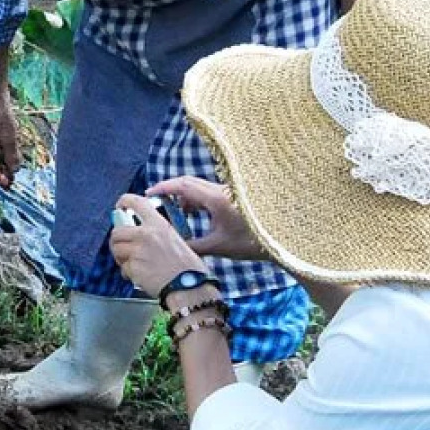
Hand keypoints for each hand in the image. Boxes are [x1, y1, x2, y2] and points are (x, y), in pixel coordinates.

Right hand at [0, 98, 21, 187]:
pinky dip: (0, 150)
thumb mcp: (10, 139)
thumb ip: (12, 156)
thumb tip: (15, 169)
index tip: (8, 184)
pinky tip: (9, 149)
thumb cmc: (0, 117)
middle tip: (13, 176)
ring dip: (2, 160)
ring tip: (14, 163)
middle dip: (1, 170)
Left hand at [109, 194, 206, 298]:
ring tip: (132, 264)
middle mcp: (145, 235)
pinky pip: (123, 268)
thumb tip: (140, 236)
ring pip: (116, 249)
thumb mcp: (176, 239)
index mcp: (158, 224)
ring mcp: (137, 251)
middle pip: (117, 232)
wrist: (189, 287)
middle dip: (117, 241)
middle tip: (123, 247)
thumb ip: (157, 234)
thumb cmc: (188, 267)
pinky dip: (128, 273)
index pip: (136, 203)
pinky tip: (140, 277)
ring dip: (121, 257)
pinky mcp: (133, 268)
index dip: (124, 202)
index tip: (119, 206)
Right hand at [147, 176, 267, 259]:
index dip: (164, 187)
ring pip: (199, 187)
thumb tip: (173, 246)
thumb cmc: (250, 242)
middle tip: (157, 203)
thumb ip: (193, 246)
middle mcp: (221, 189)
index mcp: (216, 198)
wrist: (280, 240)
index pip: (184, 185)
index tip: (149, 194)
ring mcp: (228, 191)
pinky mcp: (233, 196)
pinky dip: (196, 200)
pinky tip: (194, 215)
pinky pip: (208, 192)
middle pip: (189, 182)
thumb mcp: (218, 246)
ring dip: (185, 197)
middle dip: (171, 191)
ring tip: (175, 213)